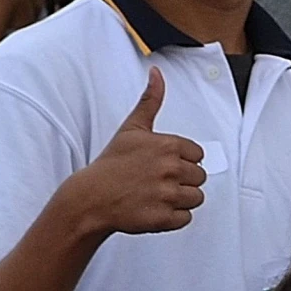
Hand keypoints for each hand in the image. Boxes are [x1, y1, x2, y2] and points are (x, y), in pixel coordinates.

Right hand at [69, 69, 206, 236]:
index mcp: (168, 146)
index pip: (198, 155)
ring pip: (196, 198)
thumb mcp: (132, 128)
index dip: (182, 160)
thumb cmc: (112, 163)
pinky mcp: (165, 218)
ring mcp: (168, 195)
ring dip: (179, 199)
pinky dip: (173, 217)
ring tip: (155, 194)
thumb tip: (157, 73)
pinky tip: (154, 208)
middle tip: (156, 180)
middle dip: (182, 180)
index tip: (161, 163)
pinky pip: (186, 218)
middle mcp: (171, 169)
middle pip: (200, 177)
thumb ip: (150, 100)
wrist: (91, 197)